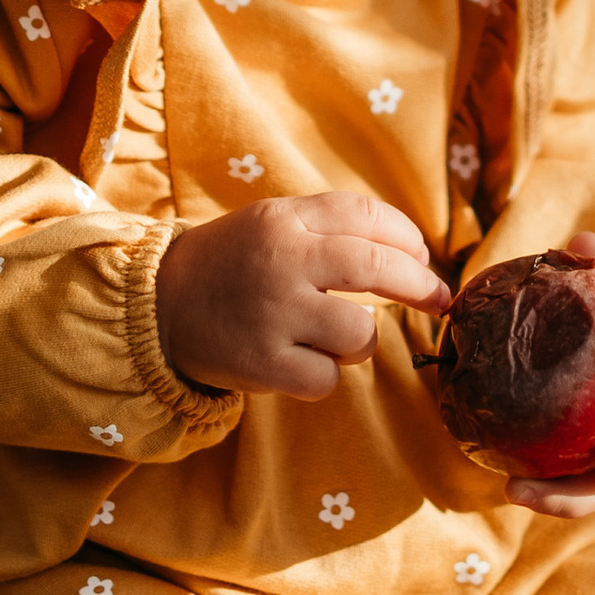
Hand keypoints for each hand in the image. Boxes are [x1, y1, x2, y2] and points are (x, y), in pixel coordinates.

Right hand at [156, 193, 450, 399]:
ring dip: (362, 340)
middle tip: (438, 298)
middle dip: (420, 285)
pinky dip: (324, 375)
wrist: (156, 306)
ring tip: (338, 338)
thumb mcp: (271, 223)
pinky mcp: (262, 363)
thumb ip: (330, 226)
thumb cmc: (231, 265)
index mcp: (285, 220)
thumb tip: (412, 253)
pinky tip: (301, 362)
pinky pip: (326, 379)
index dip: (408, 238)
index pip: (367, 216)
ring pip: (360, 333)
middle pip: (378, 268)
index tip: (423, 258)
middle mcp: (282, 261)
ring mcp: (272, 314)